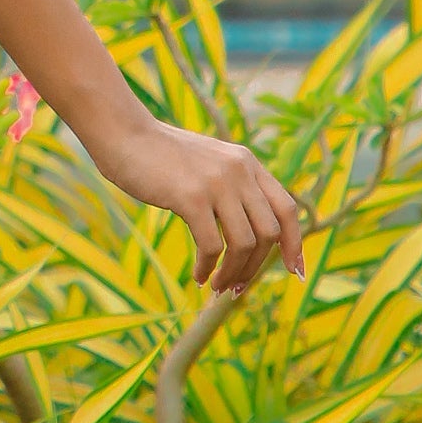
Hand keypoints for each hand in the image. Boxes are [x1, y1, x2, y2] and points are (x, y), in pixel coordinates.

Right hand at [83, 112, 304, 294]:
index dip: (295, 243)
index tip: (294, 271)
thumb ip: (230, 187)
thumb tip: (247, 230)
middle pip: (269, 233)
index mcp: (247, 164)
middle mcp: (239, 171)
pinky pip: (212, 246)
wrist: (126, 135)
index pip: (287, 208)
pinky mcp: (191, 197)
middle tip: (235, 287)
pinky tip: (198, 275)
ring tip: (216, 286)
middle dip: (255, 267)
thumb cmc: (160, 157)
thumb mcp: (207, 166)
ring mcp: (217, 183)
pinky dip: (207, 267)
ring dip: (233, 273)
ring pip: (244, 244)